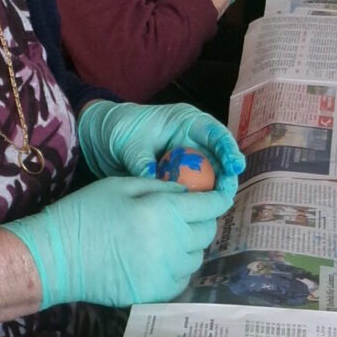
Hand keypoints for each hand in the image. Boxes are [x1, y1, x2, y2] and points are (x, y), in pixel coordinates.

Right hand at [1, 175, 230, 308]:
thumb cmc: (84, 213)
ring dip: (190, 246)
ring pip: (197, 257)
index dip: (219, 198)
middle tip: (186, 216)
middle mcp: (174, 243)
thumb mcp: (120, 185)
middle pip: (207, 232)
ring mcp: (166, 272)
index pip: (211, 205)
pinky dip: (178, 269)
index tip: (218, 196)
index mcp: (166, 211)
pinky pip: (182, 279)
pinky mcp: (156, 293)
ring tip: (169, 239)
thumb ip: (158, 186)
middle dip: (203, 220)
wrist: (58, 257)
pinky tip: (161, 261)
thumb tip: (186, 192)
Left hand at [77, 100, 243, 192]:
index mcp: (185, 122)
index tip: (234, 166)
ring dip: (211, 193)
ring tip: (215, 208)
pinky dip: (194, 201)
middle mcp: (192, 142)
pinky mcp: (178, 178)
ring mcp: (186, 161)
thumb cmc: (119, 128)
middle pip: (217, 159)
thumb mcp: (129, 141)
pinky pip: (191, 190)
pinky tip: (196, 214)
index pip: (214, 133)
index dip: (228, 149)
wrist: (101, 139)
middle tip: (226, 195)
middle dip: (225, 177)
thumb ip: (141, 160)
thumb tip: (152, 180)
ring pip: (208, 178)